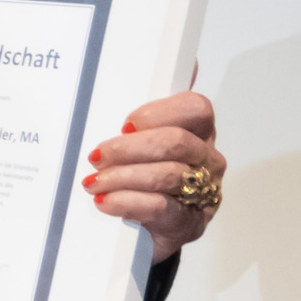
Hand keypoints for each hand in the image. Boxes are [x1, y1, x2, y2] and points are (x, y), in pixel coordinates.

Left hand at [82, 89, 224, 261]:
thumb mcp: (138, 144)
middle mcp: (206, 159)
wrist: (144, 233)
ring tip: (93, 182)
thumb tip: (163, 67)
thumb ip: (141, 114)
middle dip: (129, 148)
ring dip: (122, 176)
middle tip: (97, 156)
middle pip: (175, 142)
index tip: (125, 124)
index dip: (158, 112)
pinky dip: (127, 202)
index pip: (194, 108)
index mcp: (197, 132)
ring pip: (168, 175)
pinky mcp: (188, 224)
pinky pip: (160, 208)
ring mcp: (202, 193)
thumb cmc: (141, 181)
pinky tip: (105, 202)